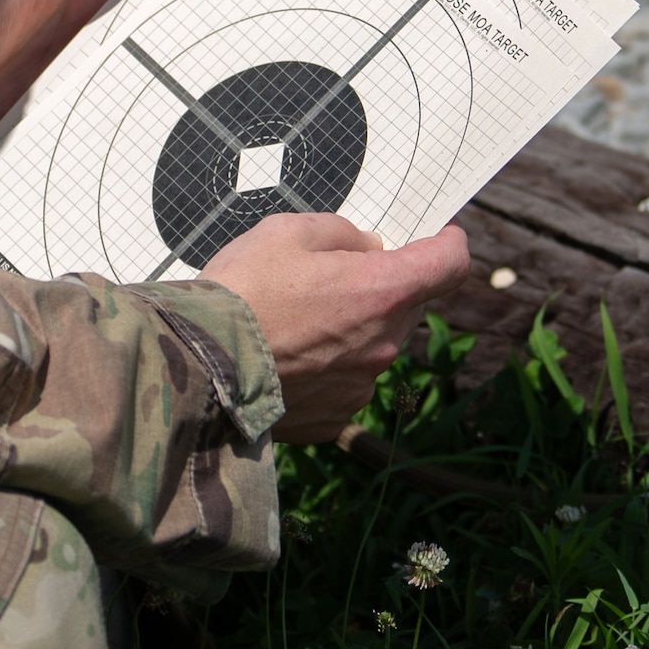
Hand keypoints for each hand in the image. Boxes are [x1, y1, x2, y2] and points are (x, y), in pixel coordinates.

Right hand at [203, 214, 471, 441]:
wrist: (201, 361)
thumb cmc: (243, 289)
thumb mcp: (286, 231)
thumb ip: (341, 232)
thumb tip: (368, 249)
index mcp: (381, 291)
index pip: (448, 265)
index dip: (448, 244)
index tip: (441, 235)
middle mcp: (384, 343)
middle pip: (405, 306)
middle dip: (380, 287)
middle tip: (328, 275)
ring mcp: (362, 386)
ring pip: (373, 345)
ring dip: (350, 328)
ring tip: (293, 320)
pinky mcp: (337, 417)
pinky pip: (345, 382)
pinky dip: (326, 366)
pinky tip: (286, 356)